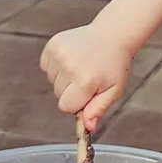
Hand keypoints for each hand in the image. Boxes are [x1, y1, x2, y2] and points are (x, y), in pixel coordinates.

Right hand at [39, 16, 134, 131]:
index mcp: (86, 81)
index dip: (78, 103)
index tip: (89, 93)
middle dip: (72, 90)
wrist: (112, 35)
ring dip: (64, 77)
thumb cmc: (115, 65)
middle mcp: (70, 67)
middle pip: (58, 95)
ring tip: (82, 65)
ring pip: (52, 81)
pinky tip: (72, 58)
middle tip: (89, 76)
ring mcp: (60, 54)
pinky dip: (56, 65)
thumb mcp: (115, 90)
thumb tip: (88, 128)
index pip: (66, 107)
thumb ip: (99, 109)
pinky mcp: (53, 44)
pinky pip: (46, 66)